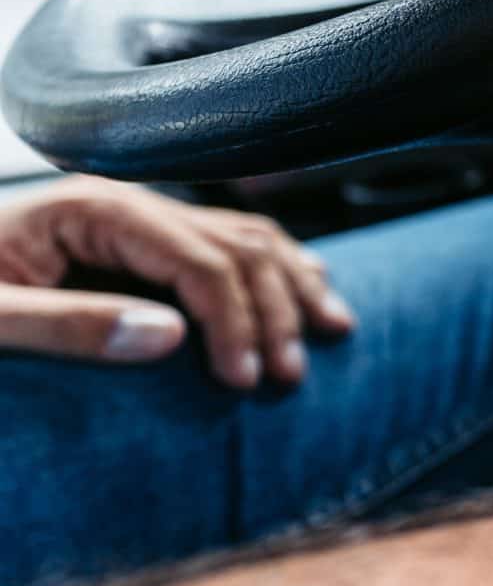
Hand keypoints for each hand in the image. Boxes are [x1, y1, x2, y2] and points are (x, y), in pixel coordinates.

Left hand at [0, 178, 355, 389]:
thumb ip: (69, 326)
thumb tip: (171, 336)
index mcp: (91, 209)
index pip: (199, 257)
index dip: (234, 319)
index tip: (245, 382)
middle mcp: (122, 203)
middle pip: (235, 245)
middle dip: (274, 310)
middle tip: (286, 380)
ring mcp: (133, 219)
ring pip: (245, 237)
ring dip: (292, 286)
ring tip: (330, 335)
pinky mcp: (134, 242)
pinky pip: (225, 245)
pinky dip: (275, 269)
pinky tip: (307, 290)